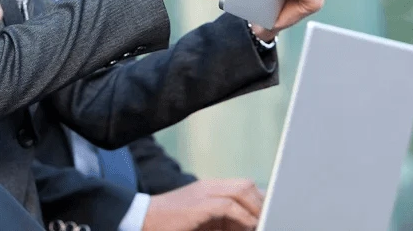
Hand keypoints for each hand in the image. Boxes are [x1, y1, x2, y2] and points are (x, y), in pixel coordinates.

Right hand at [142, 179, 263, 230]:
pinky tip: (249, 227)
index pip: (243, 187)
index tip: (270, 215)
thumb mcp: (201, 222)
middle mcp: (207, 187)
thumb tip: (248, 225)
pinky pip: (228, 206)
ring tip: (262, 224)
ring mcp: (202, 194)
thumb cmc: (170, 225)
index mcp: (208, 190)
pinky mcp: (198, 205)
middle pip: (246, 185)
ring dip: (256, 210)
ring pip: (241, 191)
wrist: (141, 220)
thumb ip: (222, 222)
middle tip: (270, 220)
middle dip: (261, 204)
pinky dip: (243, 218)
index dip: (260, 201)